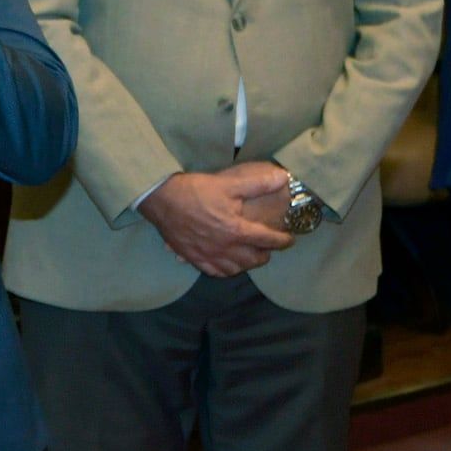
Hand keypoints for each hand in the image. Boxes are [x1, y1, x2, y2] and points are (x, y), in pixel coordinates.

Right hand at [138, 162, 294, 276]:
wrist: (161, 199)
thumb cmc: (195, 190)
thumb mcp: (229, 183)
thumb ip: (258, 183)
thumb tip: (284, 178)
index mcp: (237, 230)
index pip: (268, 240)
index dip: (283, 240)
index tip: (289, 238)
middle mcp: (225, 248)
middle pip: (254, 259)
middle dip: (266, 254)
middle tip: (268, 246)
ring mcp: (208, 255)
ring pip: (236, 269)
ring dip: (247, 264)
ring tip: (250, 255)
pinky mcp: (194, 258)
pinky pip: (215, 272)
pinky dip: (226, 270)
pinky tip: (227, 264)